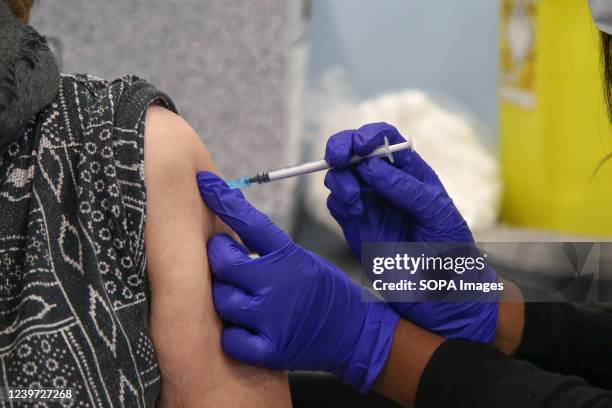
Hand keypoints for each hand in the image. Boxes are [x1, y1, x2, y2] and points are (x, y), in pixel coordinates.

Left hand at [197, 171, 399, 392]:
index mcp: (289, 255)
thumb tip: (226, 236)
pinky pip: (231, 339)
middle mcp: (280, 283)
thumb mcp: (302, 260)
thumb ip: (267, 251)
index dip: (223, 199)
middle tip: (229, 261)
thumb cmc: (325, 293)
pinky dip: (235, 335)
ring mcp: (274, 318)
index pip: (249, 221)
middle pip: (223, 261)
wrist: (357, 333)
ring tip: (245, 299)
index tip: (204, 182)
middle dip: (220, 258)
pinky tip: (248, 329)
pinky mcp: (272, 350)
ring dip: (227, 297)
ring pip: (222, 299)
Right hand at [324, 122, 497, 342]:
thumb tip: (370, 167)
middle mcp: (387, 185)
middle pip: (356, 152)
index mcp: (411, 174)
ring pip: (341, 176)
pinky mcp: (355, 228)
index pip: (386, 140)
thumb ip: (407, 189)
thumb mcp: (438, 215)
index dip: (369, 134)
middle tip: (338, 158)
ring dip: (340, 178)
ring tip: (354, 199)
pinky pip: (336, 204)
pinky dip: (339, 201)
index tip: (360, 145)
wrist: (441, 300)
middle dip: (342, 148)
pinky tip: (354, 214)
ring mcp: (369, 206)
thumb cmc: (451, 255)